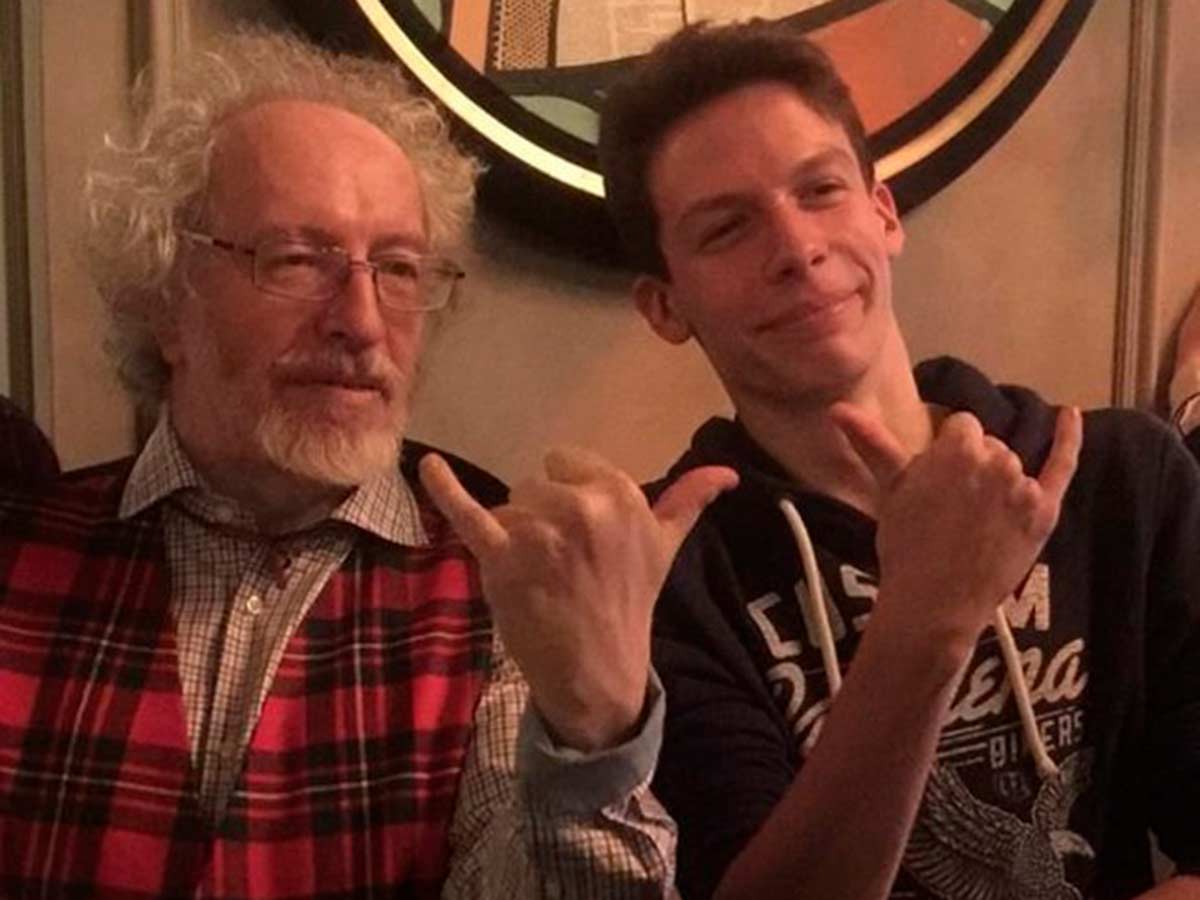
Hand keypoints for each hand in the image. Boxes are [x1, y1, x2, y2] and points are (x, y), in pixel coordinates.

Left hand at [420, 448, 736, 751]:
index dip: (570, 497)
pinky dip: (444, 487)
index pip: (568, 462)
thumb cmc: (629, 602)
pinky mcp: (502, 558)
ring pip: (509, 505)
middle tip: (563, 563)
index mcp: (622, 495)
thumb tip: (727, 473)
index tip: (583, 537)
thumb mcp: (665, 547)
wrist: (597, 670)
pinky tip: (428, 465)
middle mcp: (582, 507)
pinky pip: (468, 512)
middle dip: (543, 517)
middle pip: (535, 484)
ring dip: (516, 535)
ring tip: (539, 574)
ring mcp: (540, 532)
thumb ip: (689, 501)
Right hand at [830, 405, 1081, 656]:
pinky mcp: (1045, 511)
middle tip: (951, 508)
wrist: (935, 603)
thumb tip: (836, 408)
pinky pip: (1062, 465)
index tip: (936, 482)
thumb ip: (872, 443)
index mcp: (957, 449)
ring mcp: (1024, 486)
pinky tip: (1068, 414)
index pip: (961, 428)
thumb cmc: (905, 545)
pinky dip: (1068, 438)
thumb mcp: (889, 490)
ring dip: (998, 481)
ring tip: (975, 520)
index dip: (947, 452)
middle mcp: (996, 459)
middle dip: (972, 467)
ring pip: (1012, 465)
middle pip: (988, 446)